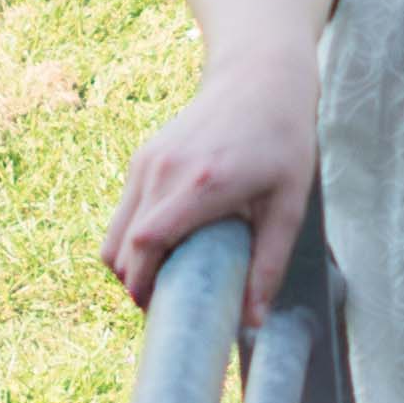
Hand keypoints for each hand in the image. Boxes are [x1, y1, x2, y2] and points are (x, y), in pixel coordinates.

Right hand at [102, 55, 323, 324]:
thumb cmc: (283, 141)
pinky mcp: (143, 158)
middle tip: (168, 304)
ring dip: (130, 264)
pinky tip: (165, 247)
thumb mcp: (288, 205)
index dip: (143, 283)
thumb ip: (268, 265)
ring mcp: (149, 162)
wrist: (260, 79)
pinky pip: (124, 212)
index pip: (147, 241)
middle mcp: (166, 171)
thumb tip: (252, 323)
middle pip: (122, 247)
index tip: (161, 310)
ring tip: (164, 279)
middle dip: (136, 285)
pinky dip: (133, 239)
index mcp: (203, 184)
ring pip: (115, 233)